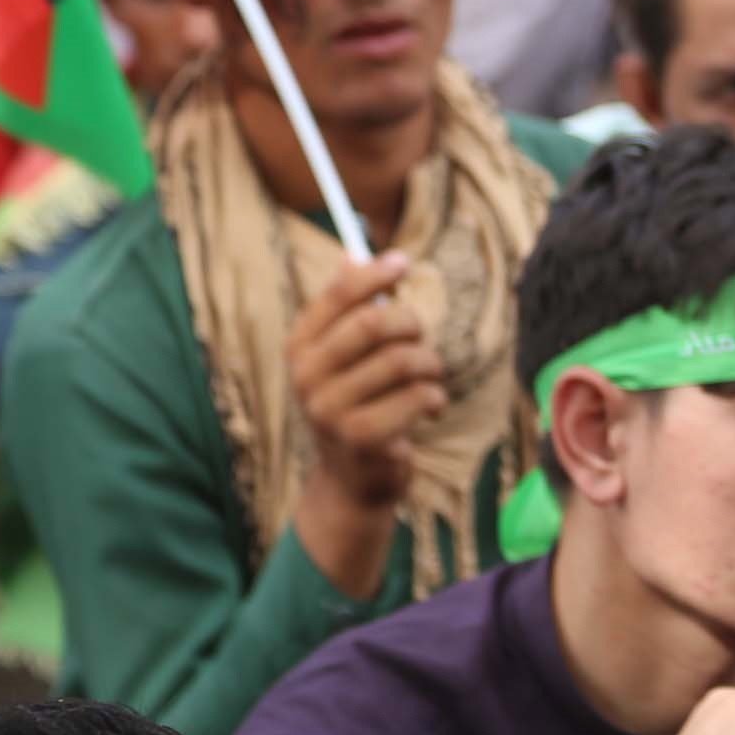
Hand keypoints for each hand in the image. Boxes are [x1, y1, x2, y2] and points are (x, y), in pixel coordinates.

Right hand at [287, 253, 441, 595]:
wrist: (353, 480)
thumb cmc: (356, 406)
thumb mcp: (343, 359)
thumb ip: (346, 312)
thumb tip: (351, 254)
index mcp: (299, 348)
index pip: (337, 296)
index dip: (374, 274)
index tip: (404, 261)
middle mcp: (307, 376)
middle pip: (376, 324)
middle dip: (412, 325)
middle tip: (422, 339)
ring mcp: (331, 409)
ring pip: (405, 360)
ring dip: (430, 367)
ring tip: (429, 381)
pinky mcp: (362, 436)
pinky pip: (419, 396)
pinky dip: (435, 398)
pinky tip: (430, 407)